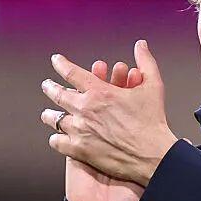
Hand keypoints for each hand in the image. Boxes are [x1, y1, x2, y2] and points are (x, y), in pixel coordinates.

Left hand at [50, 58, 143, 200]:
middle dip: (50, 88)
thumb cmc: (153, 122)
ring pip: (55, 120)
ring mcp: (80, 130)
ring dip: (50, 116)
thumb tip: (141, 45)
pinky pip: (58, 143)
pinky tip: (57, 138)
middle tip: (46, 85)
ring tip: (47, 115)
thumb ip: (145, 62)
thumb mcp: (153, 86)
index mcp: (99, 92)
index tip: (56, 60)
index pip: (72, 72)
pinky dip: (56, 139)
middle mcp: (85, 109)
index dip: (61, 64)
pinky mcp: (80, 150)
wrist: (152, 155)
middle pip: (58, 94)